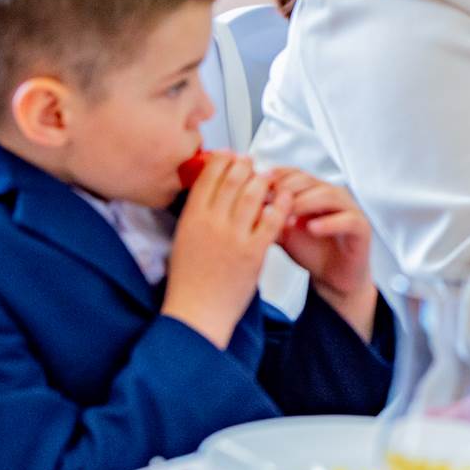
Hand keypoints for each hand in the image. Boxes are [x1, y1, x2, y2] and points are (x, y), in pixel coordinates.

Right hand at [162, 154, 291, 349]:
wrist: (196, 313)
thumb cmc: (189, 282)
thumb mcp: (183, 240)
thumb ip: (197, 214)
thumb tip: (209, 192)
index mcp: (192, 218)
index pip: (208, 176)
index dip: (223, 160)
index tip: (231, 155)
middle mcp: (212, 223)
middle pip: (233, 179)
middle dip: (246, 165)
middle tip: (253, 162)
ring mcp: (234, 237)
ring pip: (253, 194)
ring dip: (264, 181)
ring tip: (270, 177)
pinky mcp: (254, 251)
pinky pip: (272, 219)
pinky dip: (280, 204)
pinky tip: (285, 198)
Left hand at [263, 168, 378, 339]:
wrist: (333, 277)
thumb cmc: (311, 251)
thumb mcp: (282, 232)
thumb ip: (268, 217)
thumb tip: (241, 205)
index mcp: (312, 192)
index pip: (293, 174)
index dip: (274, 178)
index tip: (255, 187)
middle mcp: (331, 195)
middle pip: (309, 180)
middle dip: (286, 190)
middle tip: (268, 202)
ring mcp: (348, 209)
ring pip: (328, 195)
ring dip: (305, 203)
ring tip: (287, 217)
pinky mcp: (361, 227)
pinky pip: (348, 219)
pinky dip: (329, 222)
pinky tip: (312, 228)